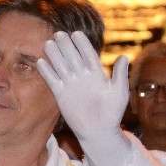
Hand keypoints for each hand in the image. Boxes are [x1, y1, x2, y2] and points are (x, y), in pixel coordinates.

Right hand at [38, 31, 130, 165]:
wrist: (99, 131)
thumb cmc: (112, 113)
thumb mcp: (119, 93)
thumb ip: (120, 75)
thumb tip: (124, 56)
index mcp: (96, 72)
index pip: (87, 53)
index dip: (82, 43)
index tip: (76, 34)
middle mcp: (82, 75)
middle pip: (72, 56)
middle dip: (65, 45)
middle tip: (59, 35)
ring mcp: (70, 84)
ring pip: (60, 65)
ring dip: (54, 54)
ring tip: (48, 44)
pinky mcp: (61, 94)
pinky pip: (52, 80)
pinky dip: (46, 71)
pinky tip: (41, 62)